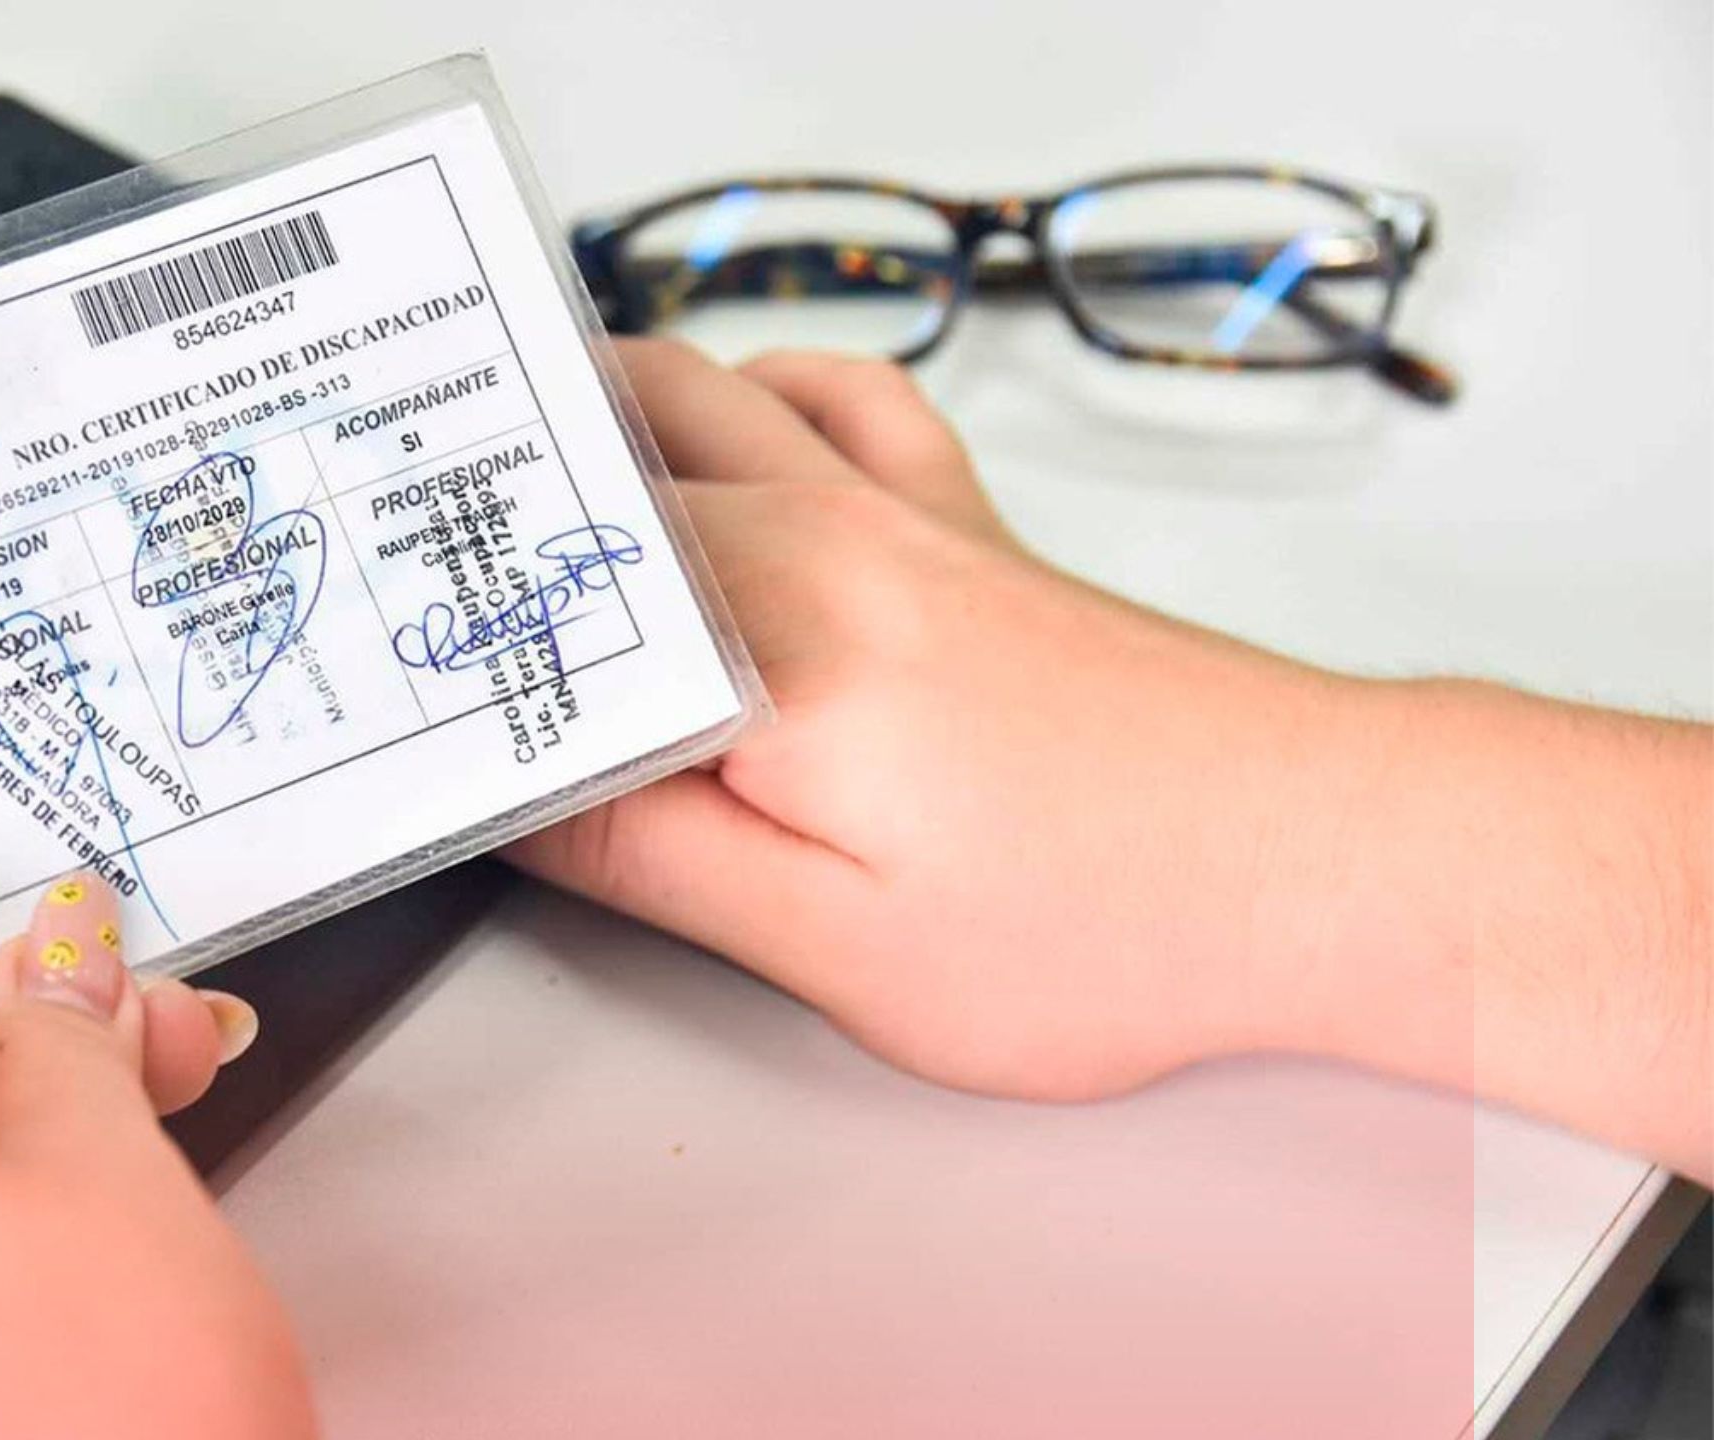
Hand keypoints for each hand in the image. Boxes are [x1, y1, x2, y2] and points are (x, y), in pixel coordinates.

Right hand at [511, 340, 1713, 1174]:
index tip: (400, 716)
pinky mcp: (958, 520)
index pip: (541, 618)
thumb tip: (514, 797)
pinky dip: (756, 391)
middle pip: (593, 477)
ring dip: (594, 433)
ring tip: (519, 508)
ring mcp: (896, 510)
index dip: (451, 661)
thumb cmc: (1115, 918)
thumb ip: (648, 857)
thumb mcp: (837, 946)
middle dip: (488, 531)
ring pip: (694, 393)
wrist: (1321, 852)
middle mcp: (823, 537)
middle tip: (420, 604)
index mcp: (770, 644)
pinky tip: (726, 441)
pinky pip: (837, 392)